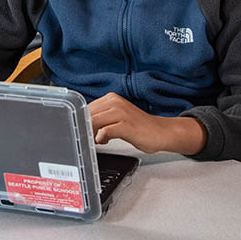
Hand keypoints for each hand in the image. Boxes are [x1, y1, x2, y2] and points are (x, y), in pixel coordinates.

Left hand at [88, 92, 206, 154]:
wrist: (160, 132)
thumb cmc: (138, 127)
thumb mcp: (116, 118)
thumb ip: (101, 118)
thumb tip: (83, 124)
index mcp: (111, 98)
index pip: (86, 108)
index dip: (81, 120)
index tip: (80, 130)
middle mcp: (115, 102)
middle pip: (88, 114)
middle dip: (84, 127)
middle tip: (87, 138)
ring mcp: (121, 112)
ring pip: (94, 121)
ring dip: (91, 133)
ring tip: (97, 140)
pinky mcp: (126, 125)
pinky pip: (105, 131)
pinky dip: (101, 138)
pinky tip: (105, 141)